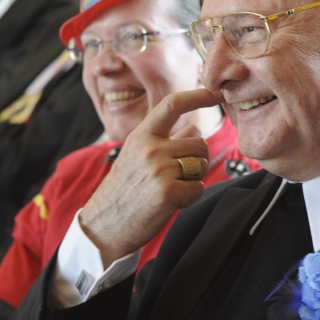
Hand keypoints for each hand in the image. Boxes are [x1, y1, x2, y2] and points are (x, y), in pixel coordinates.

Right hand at [78, 88, 222, 266]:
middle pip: (199, 142)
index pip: (173, 104)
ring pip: (201, 164)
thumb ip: (166, 140)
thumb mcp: (138, 157)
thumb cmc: (123, 191)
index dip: (198, 95)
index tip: (216, 93)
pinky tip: (171, 203)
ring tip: (170, 189)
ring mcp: (159, 169)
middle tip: (176, 177)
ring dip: (193, 179)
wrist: (103, 226)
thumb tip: (195, 126)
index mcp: (141, 135)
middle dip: (197, 160)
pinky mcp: (168, 191)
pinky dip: (190, 197)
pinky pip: (198, 188)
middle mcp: (150, 148)